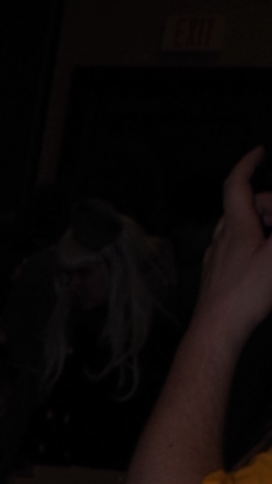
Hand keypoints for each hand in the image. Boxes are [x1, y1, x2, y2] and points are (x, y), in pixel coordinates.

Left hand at [193, 147, 271, 349]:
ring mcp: (216, 257)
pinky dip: (252, 244)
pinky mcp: (216, 275)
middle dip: (270, 205)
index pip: (237, 183)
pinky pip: (234, 249)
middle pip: (246, 206)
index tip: (258, 153)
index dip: (247, 164)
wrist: (216, 330)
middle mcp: (222, 237)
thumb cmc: (246, 294)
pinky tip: (262, 261)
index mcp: (236, 225)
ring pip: (239, 227)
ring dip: (262, 226)